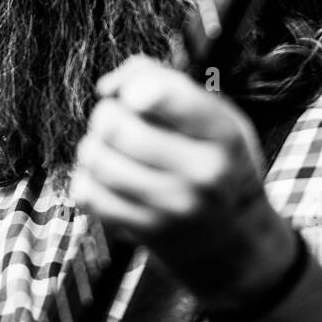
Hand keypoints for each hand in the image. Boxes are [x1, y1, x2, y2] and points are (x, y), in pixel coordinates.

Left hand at [70, 54, 297, 310]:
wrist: (236, 241)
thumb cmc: (218, 161)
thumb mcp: (215, 115)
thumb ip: (164, 80)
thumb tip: (110, 87)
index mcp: (223, 133)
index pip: (163, 95)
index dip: (135, 88)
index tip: (134, 96)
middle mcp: (202, 172)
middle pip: (115, 126)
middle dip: (106, 114)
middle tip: (118, 121)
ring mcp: (172, 207)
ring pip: (94, 157)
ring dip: (94, 146)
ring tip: (113, 150)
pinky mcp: (145, 230)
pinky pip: (86, 192)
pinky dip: (87, 178)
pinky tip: (107, 178)